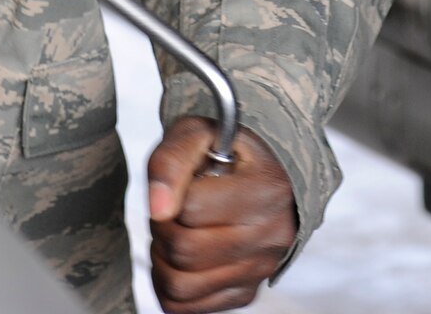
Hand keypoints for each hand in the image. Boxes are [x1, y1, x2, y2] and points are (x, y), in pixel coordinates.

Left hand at [146, 117, 296, 312]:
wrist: (264, 168)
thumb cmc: (229, 149)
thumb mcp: (197, 133)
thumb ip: (171, 162)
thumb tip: (157, 208)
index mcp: (268, 186)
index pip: (190, 207)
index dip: (170, 195)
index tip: (180, 184)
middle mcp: (272, 233)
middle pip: (184, 250)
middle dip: (163, 229)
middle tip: (171, 211)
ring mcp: (261, 267)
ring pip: (181, 286)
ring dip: (162, 260)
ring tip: (176, 233)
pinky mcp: (246, 292)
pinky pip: (187, 308)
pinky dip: (169, 287)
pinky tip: (180, 259)